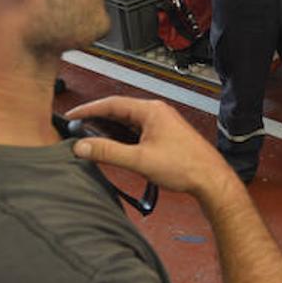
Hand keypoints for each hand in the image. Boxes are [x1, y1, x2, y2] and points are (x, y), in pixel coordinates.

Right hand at [66, 96, 234, 198]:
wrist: (211, 179)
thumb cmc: (184, 166)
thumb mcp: (139, 160)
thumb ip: (108, 152)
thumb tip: (82, 146)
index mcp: (150, 110)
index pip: (111, 103)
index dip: (88, 110)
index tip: (71, 115)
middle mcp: (156, 112)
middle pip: (118, 111)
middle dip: (96, 120)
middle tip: (76, 129)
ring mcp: (161, 123)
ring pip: (127, 122)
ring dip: (109, 130)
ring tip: (90, 140)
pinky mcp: (164, 135)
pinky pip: (137, 131)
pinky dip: (122, 137)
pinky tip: (114, 149)